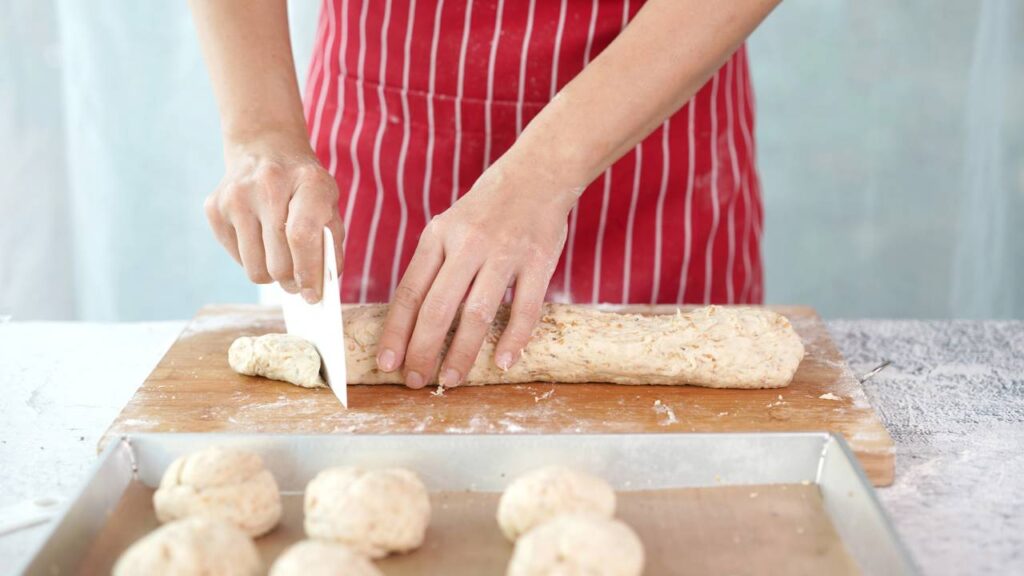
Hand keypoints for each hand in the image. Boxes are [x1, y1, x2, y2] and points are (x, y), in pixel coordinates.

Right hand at [204, 132, 344, 301]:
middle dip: (291, 280)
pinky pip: (237, 259)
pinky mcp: (214, 208)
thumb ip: (329, 244)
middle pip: (278, 261)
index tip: (312, 295)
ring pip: (255, 268)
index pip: (302, 237)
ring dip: (271, 273)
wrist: (266, 148)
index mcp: (308, 181)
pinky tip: (260, 236)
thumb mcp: (329, 204)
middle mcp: (268, 185)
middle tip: (297, 279)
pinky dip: (253, 258)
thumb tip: (316, 288)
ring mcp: (236, 196)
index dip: (308, 273)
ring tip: (279, 255)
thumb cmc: (304, 186)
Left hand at [375, 155, 579, 388]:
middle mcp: (467, 244)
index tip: (388, 362)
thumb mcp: (448, 226)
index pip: (410, 291)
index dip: (396, 331)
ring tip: (450, 379)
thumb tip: (413, 320)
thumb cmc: (488, 207)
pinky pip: (524, 308)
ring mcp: (504, 253)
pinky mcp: (538, 261)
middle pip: (437, 307)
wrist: (538, 173)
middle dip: (423, 350)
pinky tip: (503, 361)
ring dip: (462, 352)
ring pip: (477, 313)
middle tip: (416, 380)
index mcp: (439, 236)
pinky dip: (513, 338)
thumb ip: (433, 265)